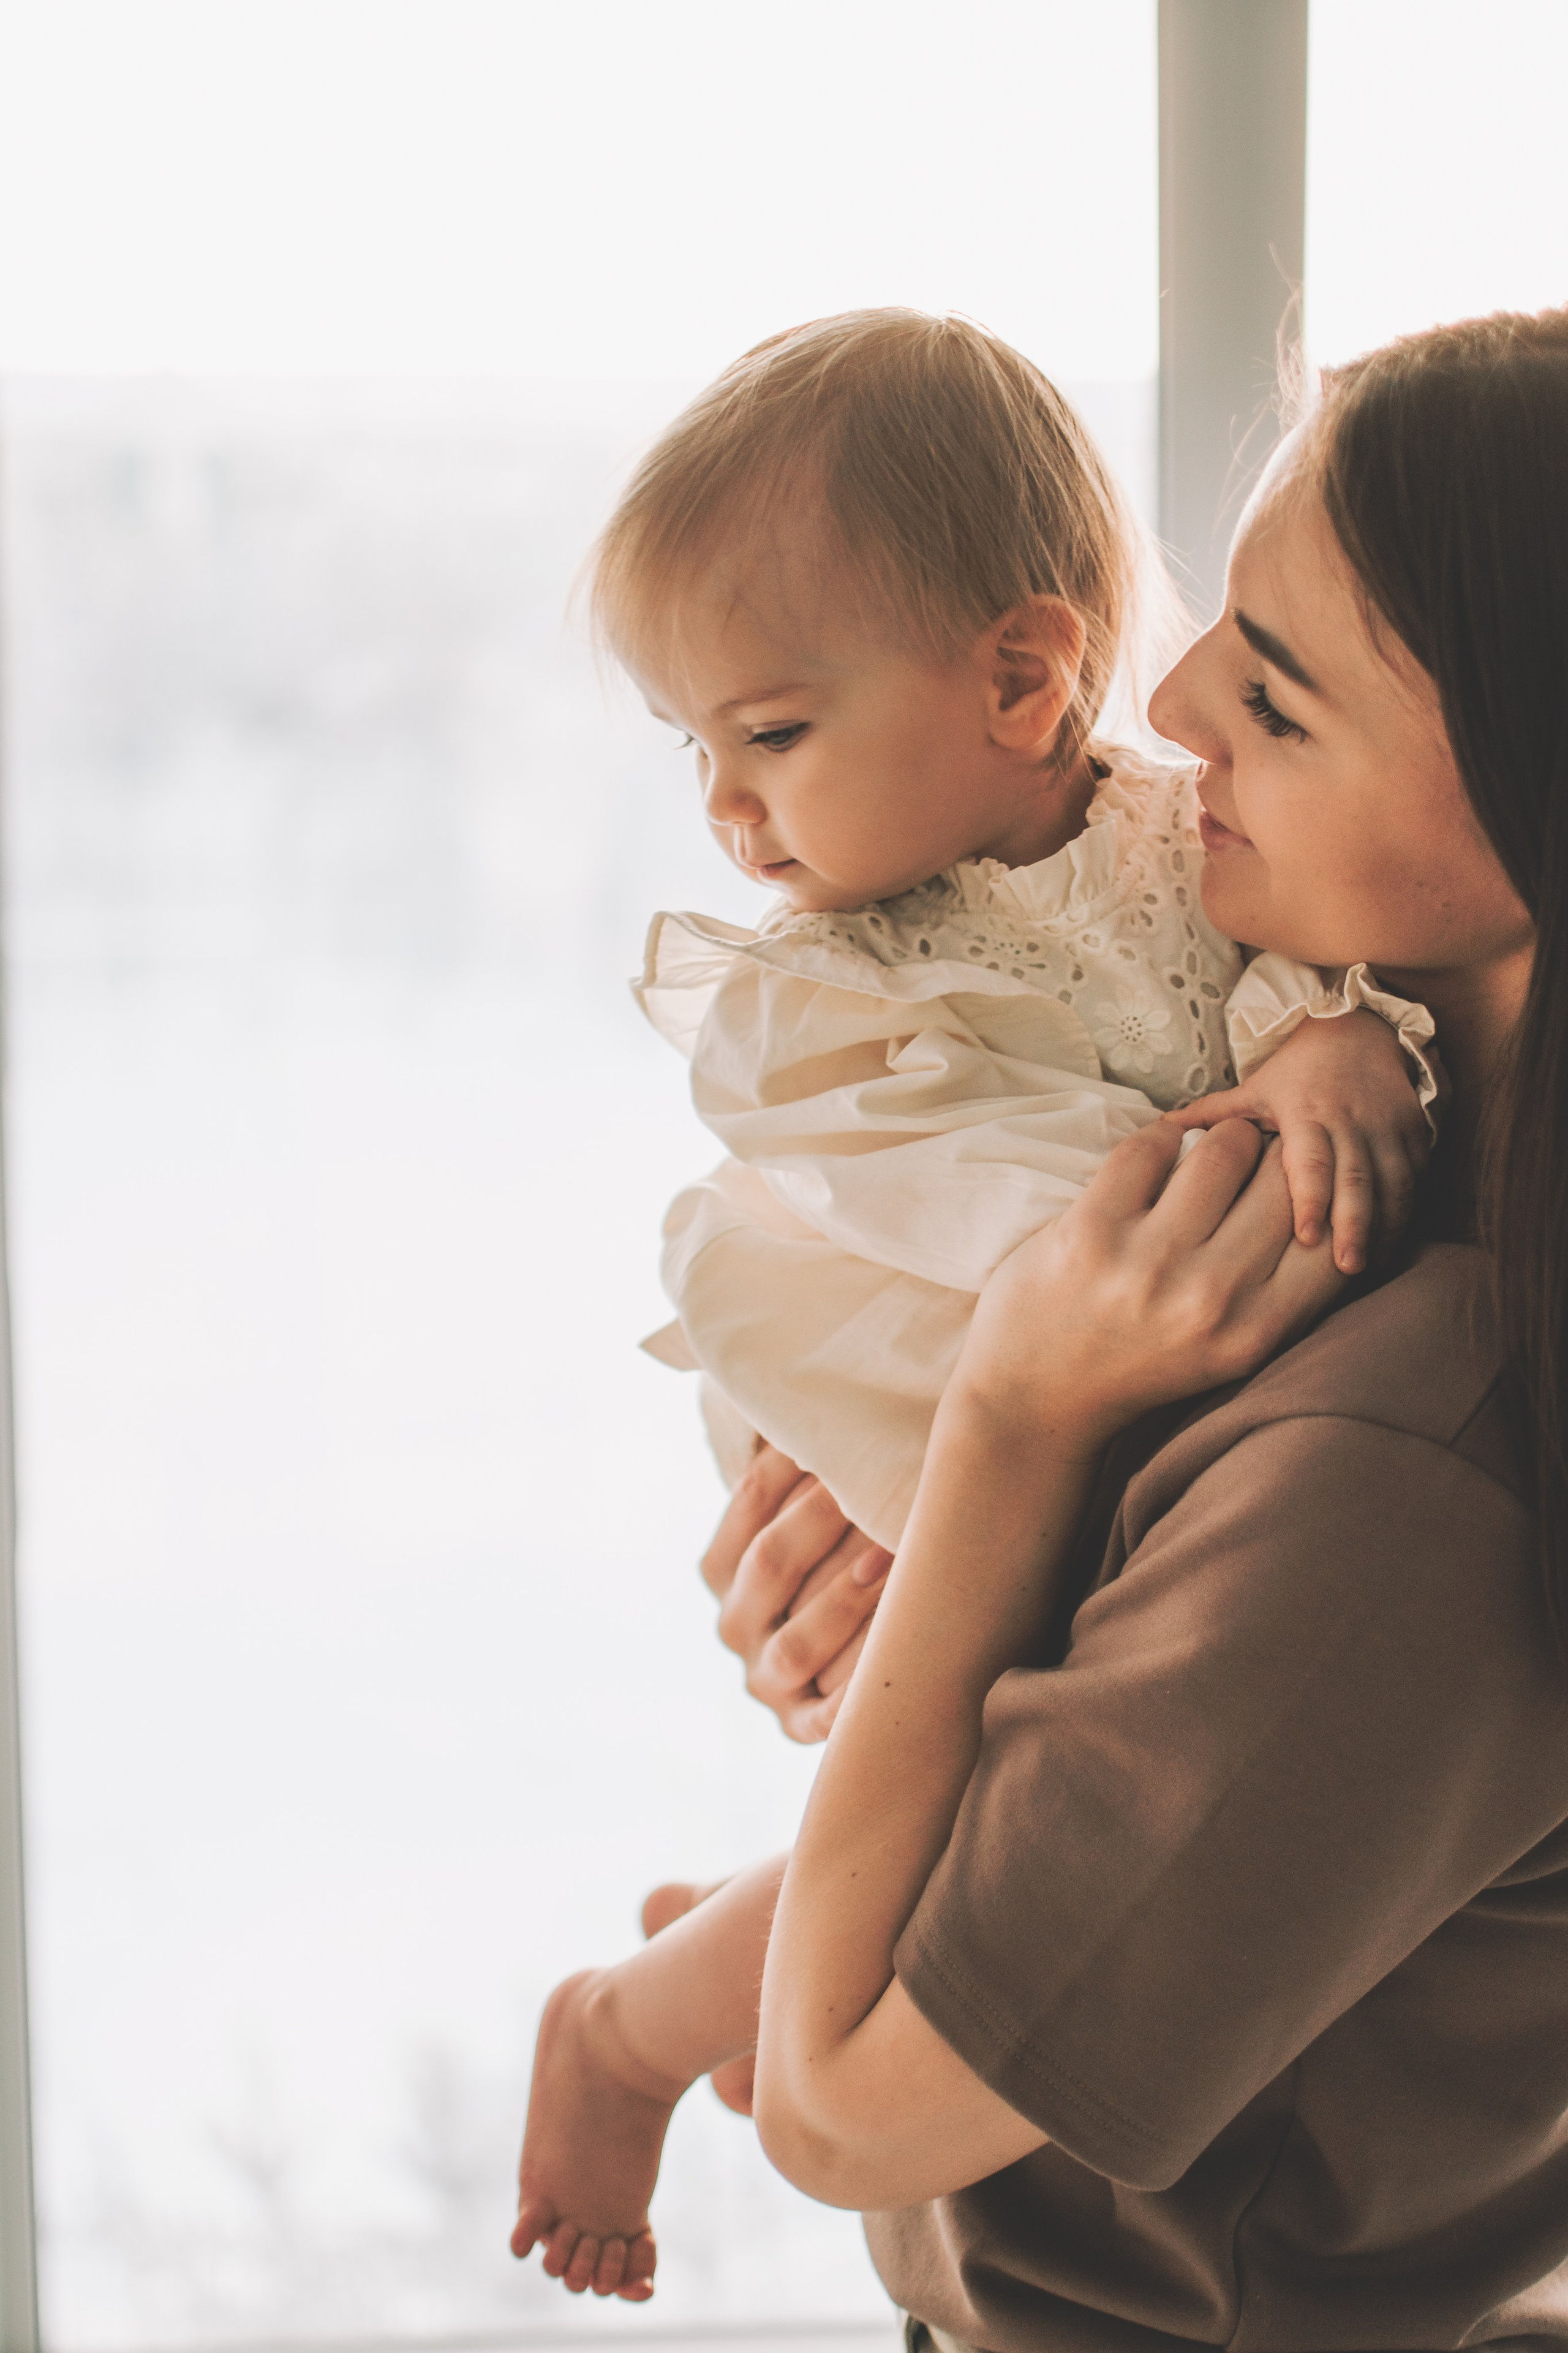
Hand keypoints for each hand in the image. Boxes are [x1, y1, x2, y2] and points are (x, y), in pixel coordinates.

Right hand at [701, 1447, 890, 1743]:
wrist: (846, 1675)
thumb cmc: (838, 1568)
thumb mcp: (811, 1524)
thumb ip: (808, 1472)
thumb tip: (826, 1392)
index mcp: (722, 1568)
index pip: (750, 1500)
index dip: (795, 1463)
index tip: (842, 1431)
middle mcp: (734, 1626)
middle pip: (772, 1562)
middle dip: (825, 1518)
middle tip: (877, 1480)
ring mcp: (767, 1681)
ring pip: (800, 1642)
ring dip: (848, 1599)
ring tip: (894, 1558)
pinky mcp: (805, 1728)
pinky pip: (833, 1715)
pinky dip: (861, 1690)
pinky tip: (898, 1660)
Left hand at [948, 1116, 1343, 1455]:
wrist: (1036, 1400)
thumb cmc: (1141, 1363)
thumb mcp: (1230, 1348)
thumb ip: (1279, 1289)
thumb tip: (1326, 1199)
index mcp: (1254, 1333)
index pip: (1331, 1237)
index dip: (1319, 1200)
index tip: (1295, 1190)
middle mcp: (1209, 1300)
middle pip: (1286, 1181)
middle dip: (1277, 1158)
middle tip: (1254, 1160)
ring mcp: (1148, 1263)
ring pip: (1225, 1149)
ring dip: (1224, 1138)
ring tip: (1210, 1153)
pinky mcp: (1090, 1231)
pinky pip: (1149, 1146)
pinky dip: (1160, 1139)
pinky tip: (1158, 1157)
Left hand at [1168, 1007, 1432, 1274]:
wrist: (1355, 1030)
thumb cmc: (1293, 1073)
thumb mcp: (1252, 1088)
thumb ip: (1211, 1116)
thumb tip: (1159, 1134)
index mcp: (1305, 1110)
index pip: (1311, 1161)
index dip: (1310, 1198)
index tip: (1304, 1237)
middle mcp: (1350, 1118)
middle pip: (1357, 1178)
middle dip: (1355, 1224)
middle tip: (1348, 1268)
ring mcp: (1387, 1124)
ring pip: (1394, 1181)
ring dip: (1386, 1225)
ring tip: (1373, 1265)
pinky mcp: (1415, 1129)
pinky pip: (1416, 1174)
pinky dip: (1408, 1209)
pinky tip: (1395, 1245)